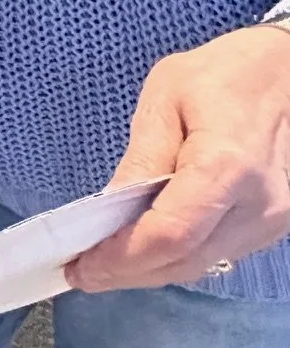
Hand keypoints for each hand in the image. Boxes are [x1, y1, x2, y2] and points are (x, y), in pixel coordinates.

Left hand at [68, 25, 289, 291]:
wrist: (288, 75)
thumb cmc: (224, 75)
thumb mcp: (166, 97)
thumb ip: (141, 157)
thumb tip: (108, 210)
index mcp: (228, 166)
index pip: (170, 235)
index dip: (121, 258)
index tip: (79, 266)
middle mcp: (258, 205)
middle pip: (183, 260)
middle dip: (126, 272)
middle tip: (78, 272)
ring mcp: (272, 222)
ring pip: (199, 265)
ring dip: (148, 270)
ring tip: (101, 263)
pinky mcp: (272, 226)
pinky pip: (215, 253)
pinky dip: (174, 257)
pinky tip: (142, 248)